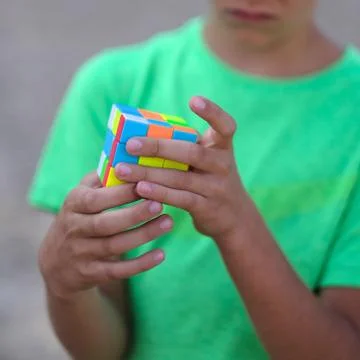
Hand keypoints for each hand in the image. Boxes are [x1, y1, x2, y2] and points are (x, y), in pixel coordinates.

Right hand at [38, 173, 172, 299]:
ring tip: (169, 222)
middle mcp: (75, 228)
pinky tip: (161, 254)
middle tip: (160, 204)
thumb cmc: (78, 218)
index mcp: (74, 204)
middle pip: (106, 223)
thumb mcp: (81, 196)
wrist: (56, 263)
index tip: (146, 182)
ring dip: (144, 235)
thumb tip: (127, 157)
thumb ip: (101, 179)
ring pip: (115, 246)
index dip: (121, 192)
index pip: (97, 198)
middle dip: (134, 214)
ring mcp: (82, 253)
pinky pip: (118, 270)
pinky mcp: (91, 273)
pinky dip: (140, 264)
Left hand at [115, 96, 247, 239]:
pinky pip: (180, 198)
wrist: (235, 216)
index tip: (193, 100)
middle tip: (131, 144)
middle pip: (191, 152)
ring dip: (149, 172)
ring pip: (180, 177)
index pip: (226, 126)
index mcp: (222, 147)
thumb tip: (141, 136)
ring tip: (123, 169)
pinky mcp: (207, 207)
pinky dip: (159, 193)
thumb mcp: (208, 161)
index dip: (213, 112)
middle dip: (159, 148)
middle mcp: (223, 165)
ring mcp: (217, 187)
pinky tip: (140, 189)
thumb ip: (186, 147)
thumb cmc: (210, 180)